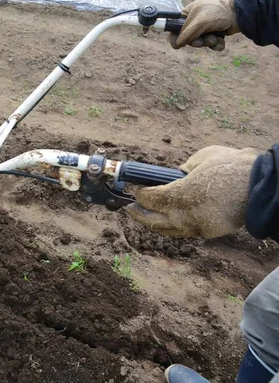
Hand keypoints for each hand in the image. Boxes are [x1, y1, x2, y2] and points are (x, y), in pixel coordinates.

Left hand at [126, 146, 258, 237]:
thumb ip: (184, 168)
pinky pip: (183, 232)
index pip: (150, 199)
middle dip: (138, 214)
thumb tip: (176, 174)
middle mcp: (185, 215)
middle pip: (152, 220)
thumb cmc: (231, 166)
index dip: (141, 194)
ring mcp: (196, 226)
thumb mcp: (201, 159)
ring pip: (167, 230)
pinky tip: (167, 220)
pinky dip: (172, 227)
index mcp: (180, 194)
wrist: (261, 186)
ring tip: (144, 217)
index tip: (137, 190)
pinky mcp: (207, 232)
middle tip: (129, 208)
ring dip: (153, 223)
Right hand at [170, 0, 239, 50]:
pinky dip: (217, 44)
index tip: (178, 45)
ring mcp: (206, 28)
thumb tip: (177, 44)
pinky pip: (212, 45)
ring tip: (215, 37)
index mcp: (188, 13)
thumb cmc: (217, 13)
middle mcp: (195, 21)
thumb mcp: (198, 23)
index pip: (175, 27)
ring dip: (208, 43)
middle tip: (202, 41)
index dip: (175, 37)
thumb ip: (186, 34)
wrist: (240, 13)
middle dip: (197, 42)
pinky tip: (221, 40)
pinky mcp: (216, 33)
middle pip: (188, 39)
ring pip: (201, 43)